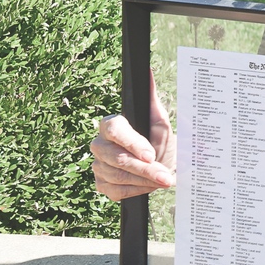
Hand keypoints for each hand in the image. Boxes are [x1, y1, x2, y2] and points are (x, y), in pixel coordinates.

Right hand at [90, 70, 174, 200]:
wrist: (161, 166)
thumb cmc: (159, 141)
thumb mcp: (159, 121)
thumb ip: (151, 99)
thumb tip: (147, 72)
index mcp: (112, 125)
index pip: (114, 130)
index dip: (132, 143)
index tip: (151, 154)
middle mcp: (99, 144)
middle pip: (116, 158)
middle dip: (145, 169)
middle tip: (166, 175)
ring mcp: (98, 165)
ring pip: (118, 177)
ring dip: (145, 181)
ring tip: (164, 179)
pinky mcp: (100, 185)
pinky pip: (116, 191)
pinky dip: (137, 190)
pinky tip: (150, 185)